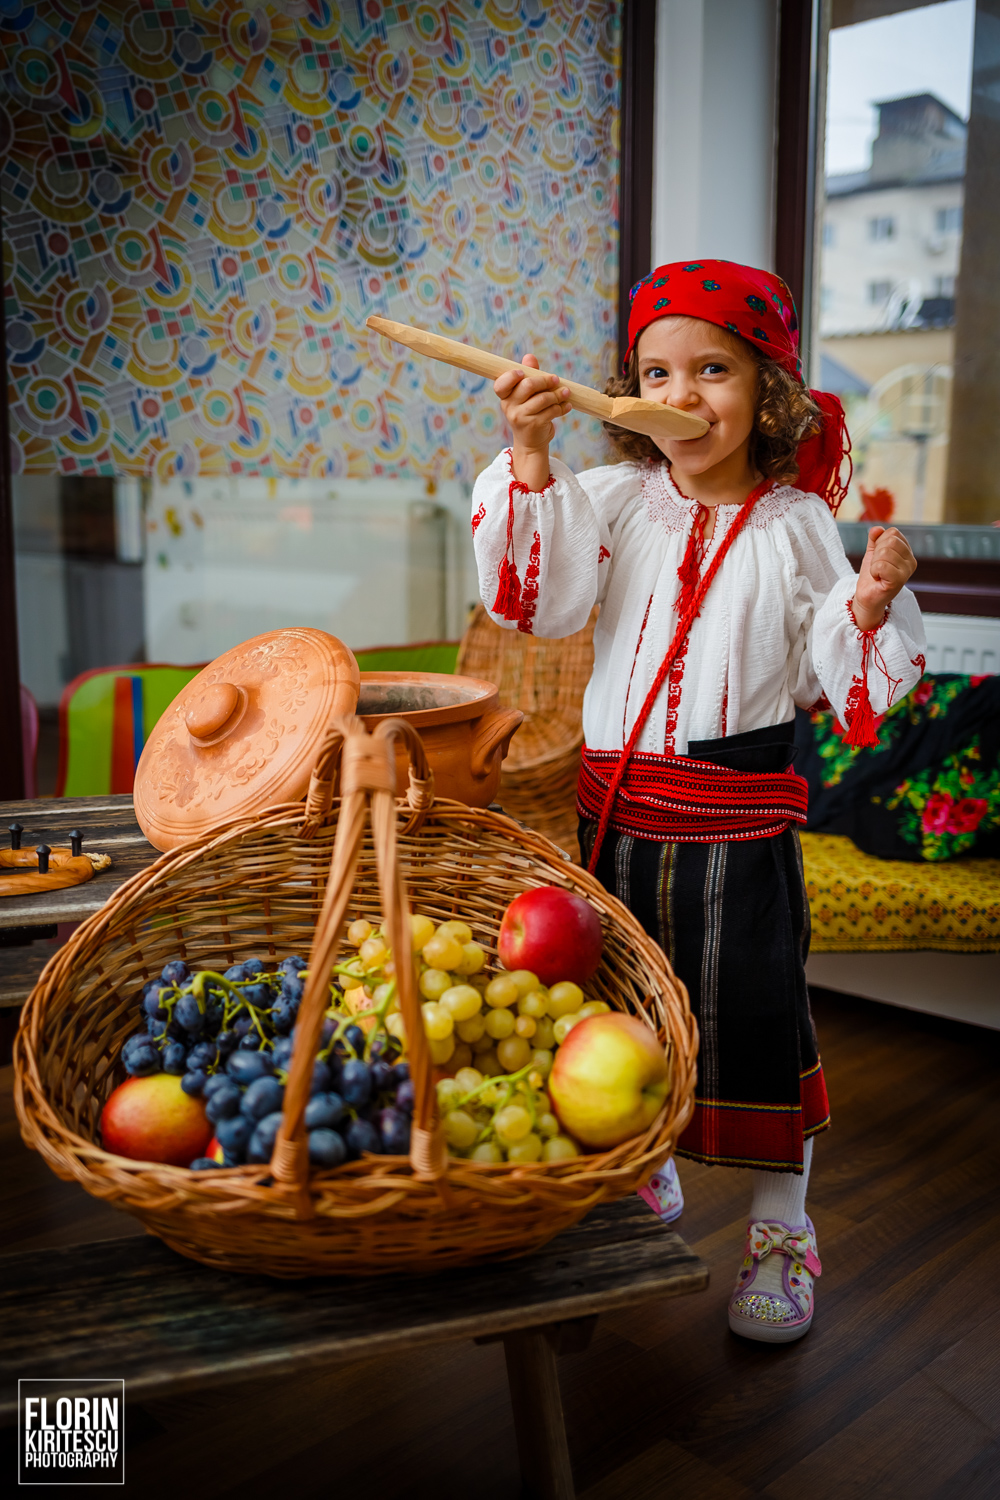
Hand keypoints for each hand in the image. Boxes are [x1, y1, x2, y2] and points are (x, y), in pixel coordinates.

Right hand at [494, 353, 570, 490]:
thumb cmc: (529, 414)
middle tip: (556, 379)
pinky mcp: (534, 425)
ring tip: (566, 393)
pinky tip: (567, 406)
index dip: (511, 376)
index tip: (523, 373)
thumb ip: (529, 375)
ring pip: (543, 398)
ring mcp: (520, 417)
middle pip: (528, 385)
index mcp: (505, 396)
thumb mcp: (526, 395)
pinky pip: (551, 410)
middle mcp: (509, 407)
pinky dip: (562, 407)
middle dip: (545, 380)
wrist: (531, 443)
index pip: (501, 383)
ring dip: (558, 394)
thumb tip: (529, 357)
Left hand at [852, 526, 916, 629]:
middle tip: (877, 566)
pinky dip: (874, 571)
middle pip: (890, 541)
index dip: (879, 542)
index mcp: (907, 552)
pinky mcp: (899, 581)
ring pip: (885, 552)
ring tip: (877, 573)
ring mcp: (907, 571)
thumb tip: (877, 528)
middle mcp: (911, 561)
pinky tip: (877, 578)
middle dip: (877, 552)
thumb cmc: (872, 576)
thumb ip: (875, 538)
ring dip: (874, 563)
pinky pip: (882, 565)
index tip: (878, 557)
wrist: (867, 597)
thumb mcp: (872, 552)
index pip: (893, 532)